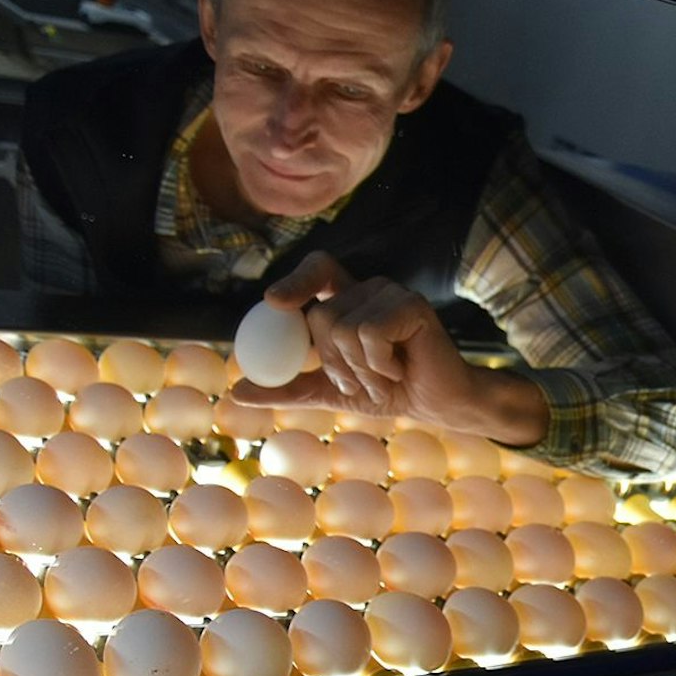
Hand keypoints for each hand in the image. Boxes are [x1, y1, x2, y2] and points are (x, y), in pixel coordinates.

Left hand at [229, 252, 546, 444]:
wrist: (439, 405)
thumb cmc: (390, 393)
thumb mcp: (331, 393)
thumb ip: (287, 388)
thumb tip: (235, 392)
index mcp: (350, 300)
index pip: (318, 270)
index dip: (296, 279)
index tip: (274, 303)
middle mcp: (369, 289)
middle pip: (322, 317)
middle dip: (336, 364)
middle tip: (361, 384)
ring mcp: (393, 293)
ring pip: (345, 328)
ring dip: (361, 370)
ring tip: (387, 378)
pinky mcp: (413, 305)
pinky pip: (371, 334)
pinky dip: (380, 364)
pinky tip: (403, 368)